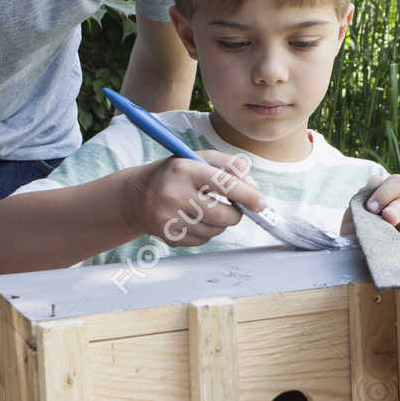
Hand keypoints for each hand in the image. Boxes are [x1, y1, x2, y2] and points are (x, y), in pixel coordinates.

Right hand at [124, 150, 267, 247]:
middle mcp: (173, 194)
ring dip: (221, 223)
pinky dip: (207, 232)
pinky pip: (203, 241)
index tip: (262, 204)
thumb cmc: (176, 174)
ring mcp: (168, 218)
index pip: (224, 184)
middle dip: (236, 214)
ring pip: (215, 231)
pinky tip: (194, 219)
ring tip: (207, 209)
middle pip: (222, 215)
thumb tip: (254, 189)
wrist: (138, 195)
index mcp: (184, 170)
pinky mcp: (168, 236)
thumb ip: (231, 166)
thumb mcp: (199, 159)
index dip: (247, 196)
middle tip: (234, 207)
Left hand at [362, 173, 399, 262]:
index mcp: (393, 195)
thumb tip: (376, 180)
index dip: (385, 192)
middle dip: (397, 211)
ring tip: (397, 243)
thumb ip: (363, 198)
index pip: (397, 183)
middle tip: (387, 219)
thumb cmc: (358, 231)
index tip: (370, 208)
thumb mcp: (355, 215)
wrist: (360, 257)